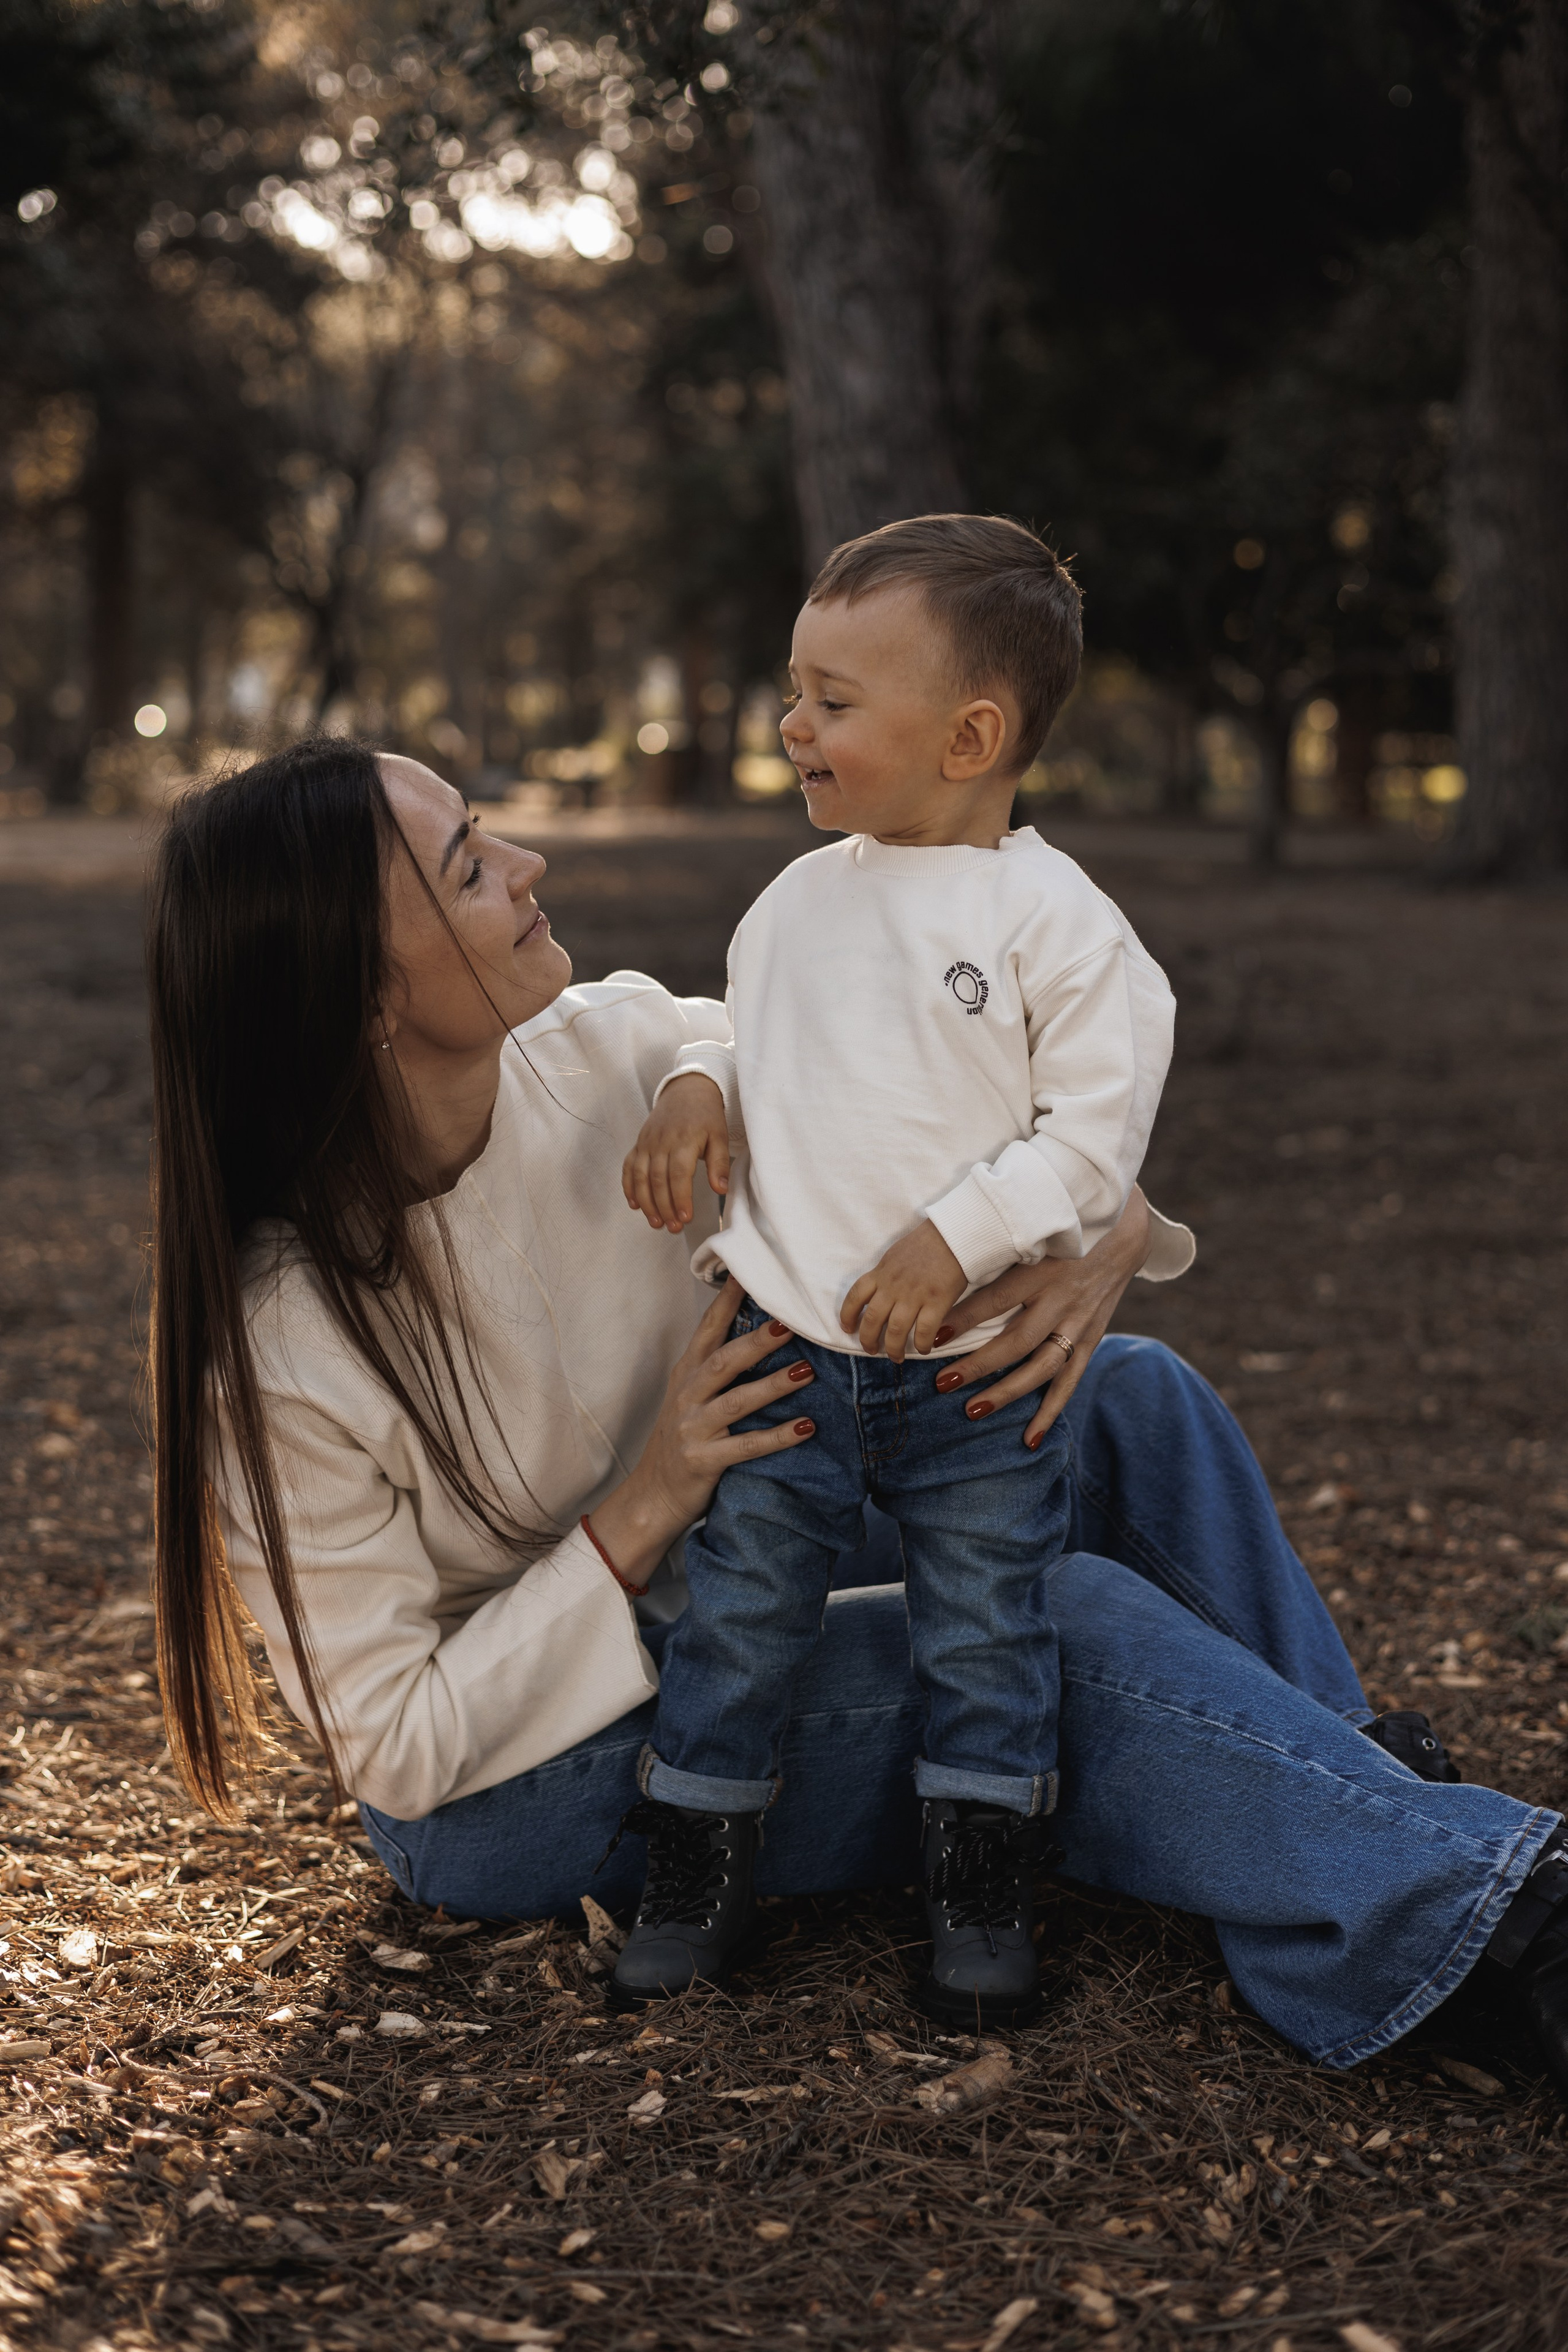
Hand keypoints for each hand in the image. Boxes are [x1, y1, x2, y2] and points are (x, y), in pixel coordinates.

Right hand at [587, 1279, 815, 1582]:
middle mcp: (686, 1396)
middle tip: (788, 1324)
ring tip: (806, 1372)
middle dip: (756, 1341)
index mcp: (685, 1375)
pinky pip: (745, 1446)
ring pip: (736, 1402)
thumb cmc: (680, 1440)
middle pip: (723, 1362)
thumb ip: (714, 1367)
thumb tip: (757, 1331)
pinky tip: (805, 1427)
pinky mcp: (703, 1460)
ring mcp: (692, 1429)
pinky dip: (777, 1437)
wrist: (651, 1495)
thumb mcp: (689, 1396)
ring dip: (772, 1386)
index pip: (707, 1331)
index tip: (746, 1274)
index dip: (725, 1302)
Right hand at [622, 1073, 730, 1230]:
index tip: (686, 1218)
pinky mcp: (639, 1143)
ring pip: (640, 1176)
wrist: (686, 1089)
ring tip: (655, 1223)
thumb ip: (720, 1163)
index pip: (679, 1174)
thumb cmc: (706, 1115)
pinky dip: (628, 1186)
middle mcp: (661, 1142)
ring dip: (646, 1202)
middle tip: (673, 1228)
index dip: (680, 1198)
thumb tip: (721, 1189)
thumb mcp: (719, 1135)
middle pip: (657, 1180)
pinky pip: (628, 1167)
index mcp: (683, 1140)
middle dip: (664, 1207)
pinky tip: (634, 1205)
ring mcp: (647, 1143)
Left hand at [839, 1218, 966, 1361]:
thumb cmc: (926, 1243)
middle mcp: (893, 1285)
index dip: (847, 1315)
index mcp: (882, 1272)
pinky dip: (921, 1344)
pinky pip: (924, 1330)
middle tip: (872, 1350)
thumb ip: (886, 1274)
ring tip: (896, 1357)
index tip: (848, 1328)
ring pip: (895, 1330)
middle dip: (868, 1340)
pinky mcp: (936, 1300)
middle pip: (872, 1319)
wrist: (952, 1234)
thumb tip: (881, 1293)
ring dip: (893, 1348)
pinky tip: (923, 1350)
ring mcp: (914, 1294)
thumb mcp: (896, 1255)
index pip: (855, 1295)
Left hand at [929, 1186, 1152, 1446]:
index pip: (996, 1299)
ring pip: (1042, 1366)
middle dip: (978, 1365)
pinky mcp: (1092, 1337)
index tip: (931, 1338)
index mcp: (1041, 1267)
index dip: (963, 1319)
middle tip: (942, 1384)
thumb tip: (946, 1258)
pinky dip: (1050, 1411)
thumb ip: (996, 1245)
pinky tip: (1029, 1438)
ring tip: (973, 1411)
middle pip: (1016, 1340)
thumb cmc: (1061, 1226)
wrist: (1122, 1230)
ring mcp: (1079, 1322)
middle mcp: (1061, 1298)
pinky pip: (1069, 1380)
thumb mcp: (1031, 1227)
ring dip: (1008, 1392)